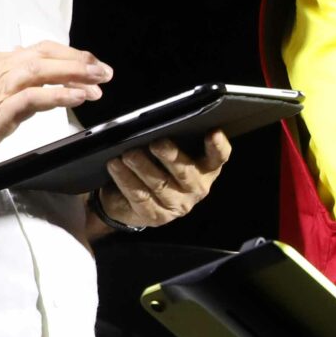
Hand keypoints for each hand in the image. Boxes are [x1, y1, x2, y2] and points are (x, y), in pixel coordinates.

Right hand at [0, 43, 111, 170]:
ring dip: (76, 73)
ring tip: (99, 80)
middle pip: (46, 55)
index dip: (68, 55)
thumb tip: (36, 89)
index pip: (39, 51)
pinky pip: (35, 97)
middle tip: (104, 71)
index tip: (89, 64)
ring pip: (43, 69)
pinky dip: (60, 94)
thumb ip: (9, 90)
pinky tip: (79, 96)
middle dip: (80, 60)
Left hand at [98, 130, 231, 229]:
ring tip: (128, 154)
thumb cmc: (157, 167)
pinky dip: (126, 180)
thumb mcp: (169, 154)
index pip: (219, 157)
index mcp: (206, 169)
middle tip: (156, 143)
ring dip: (142, 167)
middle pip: (186, 172)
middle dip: (171, 157)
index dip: (218, 146)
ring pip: (159, 185)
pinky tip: (116, 167)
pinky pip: (139, 196)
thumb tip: (157, 121)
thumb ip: (172, 140)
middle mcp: (197, 188)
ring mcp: (177, 205)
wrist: (133, 202)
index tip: (213, 132)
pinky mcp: (156, 216)